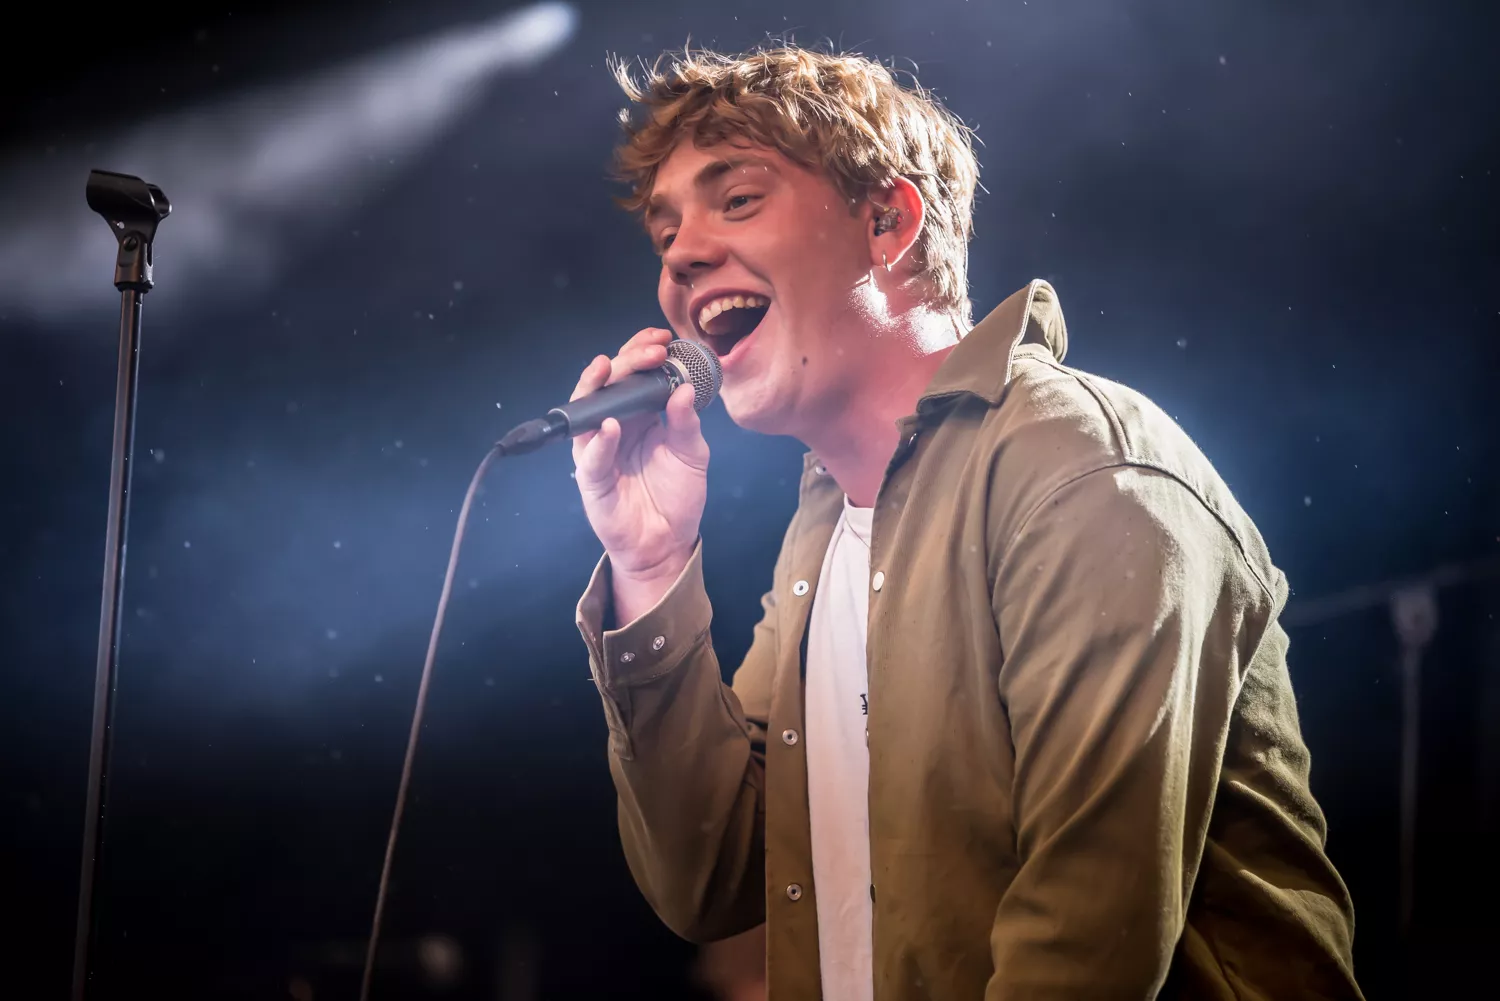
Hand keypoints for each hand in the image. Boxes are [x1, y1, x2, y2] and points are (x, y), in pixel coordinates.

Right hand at [571, 328, 708, 586]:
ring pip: (586, 409)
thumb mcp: (693, 455)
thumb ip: (687, 423)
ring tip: (609, 368)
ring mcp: (598, 448)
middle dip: (627, 360)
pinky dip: (598, 441)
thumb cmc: (677, 495)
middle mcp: (615, 424)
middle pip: (610, 382)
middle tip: (651, 352)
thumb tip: (683, 390)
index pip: (635, 373)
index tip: (663, 337)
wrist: (667, 542)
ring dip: (596, 386)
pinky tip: (611, 427)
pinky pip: (589, 456)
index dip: (643, 350)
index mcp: (640, 414)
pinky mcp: (591, 477)